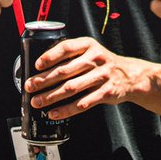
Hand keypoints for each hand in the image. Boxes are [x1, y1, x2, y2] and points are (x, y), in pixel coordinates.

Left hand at [22, 37, 143, 119]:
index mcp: (89, 45)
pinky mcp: (106, 93)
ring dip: (51, 96)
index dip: (50, 56)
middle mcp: (96, 59)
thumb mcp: (92, 51)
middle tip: (30, 86)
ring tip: (37, 102)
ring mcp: (102, 76)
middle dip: (44, 80)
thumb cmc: (103, 63)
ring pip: (71, 88)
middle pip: (65, 70)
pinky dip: (67, 110)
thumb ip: (72, 55)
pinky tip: (54, 113)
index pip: (66, 48)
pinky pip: (83, 103)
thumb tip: (42, 68)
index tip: (37, 65)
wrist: (131, 75)